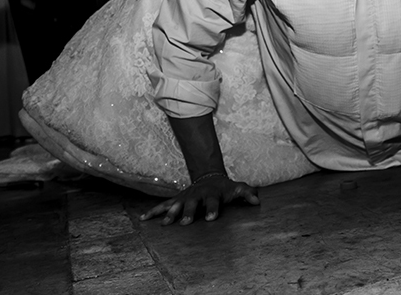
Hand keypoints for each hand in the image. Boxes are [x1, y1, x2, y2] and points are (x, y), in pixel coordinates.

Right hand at [140, 174, 258, 225]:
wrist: (210, 177)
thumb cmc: (225, 188)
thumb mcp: (238, 188)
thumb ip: (247, 193)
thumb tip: (257, 201)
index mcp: (212, 195)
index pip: (213, 203)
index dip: (213, 209)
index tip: (211, 219)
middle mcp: (197, 196)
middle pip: (192, 204)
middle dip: (188, 212)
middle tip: (185, 222)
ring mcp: (185, 198)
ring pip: (176, 205)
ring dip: (170, 214)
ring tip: (164, 224)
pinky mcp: (176, 201)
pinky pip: (163, 206)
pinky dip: (153, 212)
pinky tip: (143, 220)